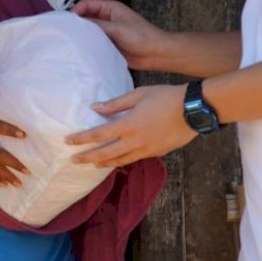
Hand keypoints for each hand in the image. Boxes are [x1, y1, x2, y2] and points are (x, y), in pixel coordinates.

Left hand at [65, 84, 195, 167]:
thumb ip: (115, 104)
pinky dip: (123, 161)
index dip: (81, 139)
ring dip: (104, 163)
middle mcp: (134, 141)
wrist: (193, 110)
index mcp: (128, 125)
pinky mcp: (157, 153)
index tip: (68, 142)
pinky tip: (118, 161)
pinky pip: (135, 159)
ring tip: (93, 165)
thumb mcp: (138, 94)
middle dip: (87, 157)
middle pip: (105, 153)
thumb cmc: (165, 97)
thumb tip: (95, 107)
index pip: (98, 135)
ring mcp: (146, 149)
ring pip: (120, 160)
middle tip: (73, 161)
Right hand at [72, 0, 172, 70]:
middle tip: (64, 34)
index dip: (75, 11)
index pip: (86, 5)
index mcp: (109, 8)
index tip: (67, 22)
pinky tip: (80, 52)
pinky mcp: (108, 45)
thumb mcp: (116, 28)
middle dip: (76, 24)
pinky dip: (87, 46)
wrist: (156, 54)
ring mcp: (107, 32)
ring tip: (70, 44)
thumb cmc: (140, 36)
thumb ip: (96, 24)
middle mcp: (106, 19)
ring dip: (82, 36)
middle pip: (85, 18)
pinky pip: (94, 43)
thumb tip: (76, 23)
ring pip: (89, 32)